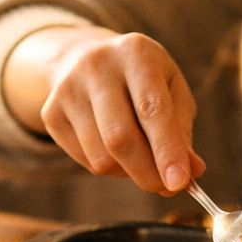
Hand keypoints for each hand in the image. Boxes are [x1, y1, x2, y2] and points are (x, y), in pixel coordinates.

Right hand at [4, 25, 205, 194]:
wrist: (89, 58)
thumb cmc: (144, 81)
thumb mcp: (173, 92)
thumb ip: (182, 133)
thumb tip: (190, 173)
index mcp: (136, 52)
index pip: (151, 109)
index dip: (167, 150)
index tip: (180, 183)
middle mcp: (96, 65)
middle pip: (120, 138)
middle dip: (148, 173)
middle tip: (167, 188)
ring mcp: (68, 89)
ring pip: (101, 157)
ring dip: (128, 172)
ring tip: (140, 156)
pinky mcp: (51, 113)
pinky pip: (85, 161)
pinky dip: (108, 168)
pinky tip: (115, 149)